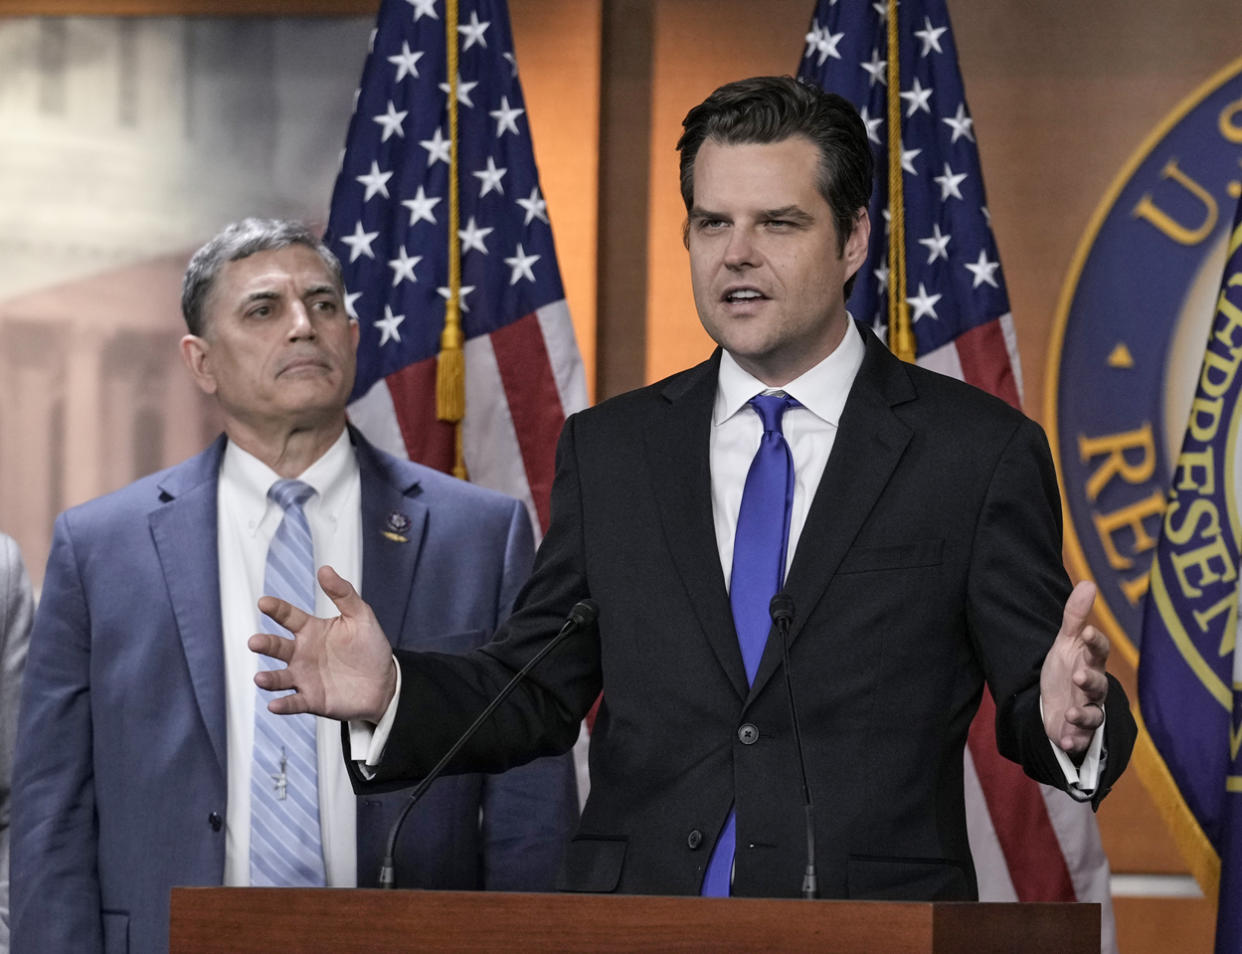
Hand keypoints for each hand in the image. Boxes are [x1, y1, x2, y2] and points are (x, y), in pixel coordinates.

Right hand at [248, 565, 397, 722]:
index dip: (276, 609)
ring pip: (279, 677)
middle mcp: (302, 653)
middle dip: (264, 644)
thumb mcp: (361, 616)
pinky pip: (294, 702)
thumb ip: (343, 593)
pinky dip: (283, 705)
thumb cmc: (370, 647)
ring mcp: (304, 677)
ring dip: (268, 678)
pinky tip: (275, 705)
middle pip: (277, 647)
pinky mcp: (312, 700)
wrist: (384, 682)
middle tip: (254, 642)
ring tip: (261, 678)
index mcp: (311, 630)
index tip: (264, 602)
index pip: (289, 617)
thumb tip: (325, 569)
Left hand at [1040, 580, 1108, 757]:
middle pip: (1099, 684)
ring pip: (1094, 714)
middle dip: (1090, 680)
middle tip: (1078, 676)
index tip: (1087, 633)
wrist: (1055, 705)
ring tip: (1070, 712)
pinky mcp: (1079, 733)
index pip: (1098, 651)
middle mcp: (1094, 688)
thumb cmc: (1065, 670)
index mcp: (1090, 663)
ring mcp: (1088, 711)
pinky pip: (1080, 738)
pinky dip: (1074, 739)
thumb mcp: (1065, 643)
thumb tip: (1088, 582)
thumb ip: (1075, 616)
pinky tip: (1065, 739)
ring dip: (1083, 714)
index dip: (1095, 642)